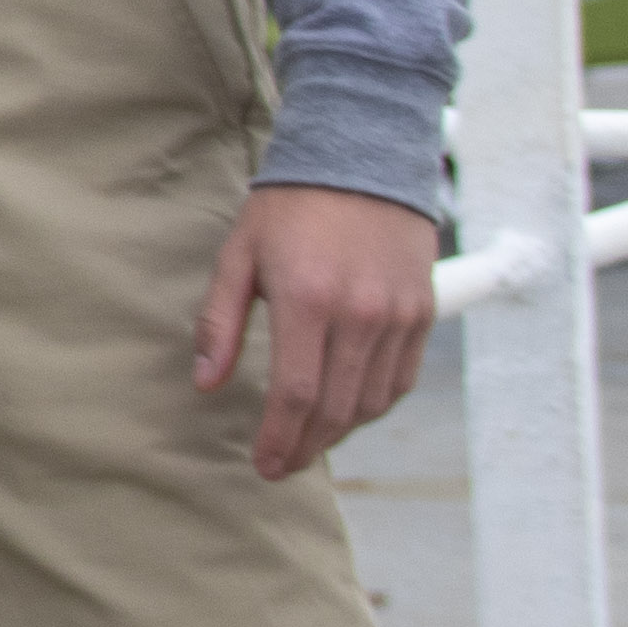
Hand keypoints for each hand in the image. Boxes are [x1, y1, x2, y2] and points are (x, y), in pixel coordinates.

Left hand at [193, 182, 441, 479]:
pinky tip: (347, 412)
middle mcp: (360, 315)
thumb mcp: (238, 256)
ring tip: (308, 442)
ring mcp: (398, 316)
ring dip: (340, 432)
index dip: (280, 439)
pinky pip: (401, 379)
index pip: (296, 394)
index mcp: (308, 301)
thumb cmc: (288, 209)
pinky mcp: (422, 313)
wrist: (363, 160)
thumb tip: (205, 383)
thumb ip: (219, 323)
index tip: (263, 465)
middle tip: (281, 467)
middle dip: (307, 447)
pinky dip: (374, 405)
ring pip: (372, 401)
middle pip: (336, 408)